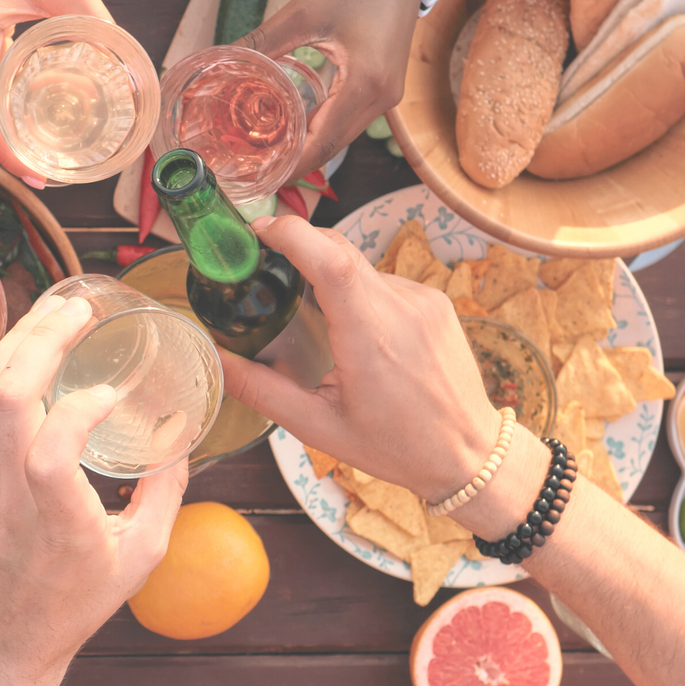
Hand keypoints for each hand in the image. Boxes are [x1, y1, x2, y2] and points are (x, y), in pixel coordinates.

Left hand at [0, 294, 186, 678]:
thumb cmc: (71, 606)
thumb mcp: (138, 559)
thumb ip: (165, 495)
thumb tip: (182, 438)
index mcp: (57, 524)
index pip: (49, 455)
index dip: (77, 412)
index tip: (109, 394)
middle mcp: (9, 497)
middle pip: (4, 400)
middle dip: (39, 340)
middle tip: (77, 306)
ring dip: (16, 342)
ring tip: (52, 310)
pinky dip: (3, 367)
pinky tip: (30, 346)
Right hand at [217, 215, 498, 504]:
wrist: (469, 455)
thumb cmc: (396, 446)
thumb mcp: (318, 426)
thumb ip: (261, 390)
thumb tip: (215, 360)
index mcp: (370, 336)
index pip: (329, 258)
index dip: (290, 233)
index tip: (257, 231)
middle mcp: (401, 306)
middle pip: (338, 250)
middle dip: (298, 248)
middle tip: (265, 268)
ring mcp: (423, 300)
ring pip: (360, 266)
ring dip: (330, 279)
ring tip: (314, 321)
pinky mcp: (435, 302)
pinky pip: (383, 281)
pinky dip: (358, 293)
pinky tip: (354, 333)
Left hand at [239, 0, 420, 178]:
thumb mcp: (305, 10)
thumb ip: (265, 41)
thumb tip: (224, 58)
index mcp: (365, 83)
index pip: (323, 142)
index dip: (293, 166)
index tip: (263, 179)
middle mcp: (381, 98)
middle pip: (334, 145)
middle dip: (297, 161)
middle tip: (257, 167)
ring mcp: (387, 95)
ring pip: (343, 135)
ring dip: (310, 145)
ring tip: (271, 151)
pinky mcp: (384, 86)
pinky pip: (350, 118)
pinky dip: (323, 127)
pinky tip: (296, 125)